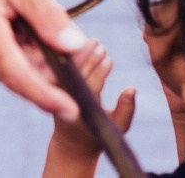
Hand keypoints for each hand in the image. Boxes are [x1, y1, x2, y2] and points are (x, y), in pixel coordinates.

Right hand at [0, 0, 88, 119]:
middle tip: (65, 32)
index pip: (19, 76)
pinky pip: (7, 63)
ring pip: (19, 69)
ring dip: (35, 52)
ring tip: (25, 14)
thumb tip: (75, 45)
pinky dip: (20, 49)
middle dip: (52, 62)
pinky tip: (14, 22)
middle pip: (26, 74)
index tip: (73, 110)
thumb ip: (45, 13)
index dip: (47, 96)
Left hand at [50, 40, 135, 156]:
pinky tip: (81, 45)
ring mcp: (56, 94)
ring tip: (92, 41)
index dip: (99, 71)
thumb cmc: (98, 134)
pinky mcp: (51, 88)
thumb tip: (133, 89)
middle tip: (100, 45)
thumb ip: (126, 110)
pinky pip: (60, 67)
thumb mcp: (116, 127)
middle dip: (88, 57)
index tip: (109, 59)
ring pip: (66, 68)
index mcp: (81, 111)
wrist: (71, 142)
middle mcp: (65, 101)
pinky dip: (71, 56)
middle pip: (76, 74)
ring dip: (79, 54)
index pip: (89, 87)